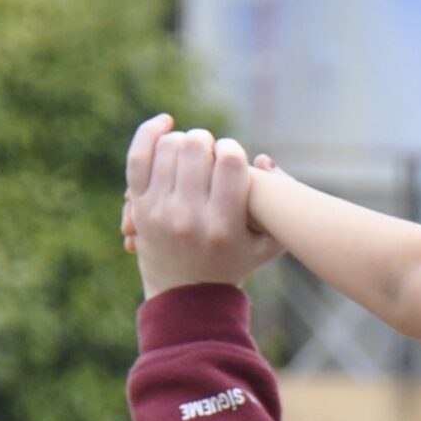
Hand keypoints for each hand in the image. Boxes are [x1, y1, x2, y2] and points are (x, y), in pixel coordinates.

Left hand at [124, 114, 281, 297]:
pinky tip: (166, 123)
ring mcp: (160, 210)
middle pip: (196, 147)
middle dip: (207, 142)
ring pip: (170, 146)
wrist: (186, 297)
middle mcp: (189, 217)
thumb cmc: (233, 264)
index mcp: (223, 226)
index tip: (232, 157)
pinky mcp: (140, 205)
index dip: (233, 149)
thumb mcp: (265, 245)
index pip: (230, 161)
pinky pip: (139, 155)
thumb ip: (281, 208)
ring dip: (184, 141)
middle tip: (211, 153)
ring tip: (192, 154)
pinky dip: (151, 132)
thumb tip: (264, 158)